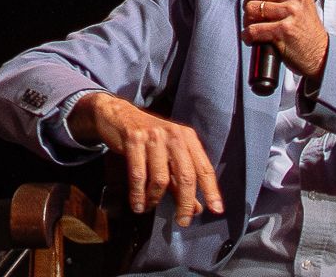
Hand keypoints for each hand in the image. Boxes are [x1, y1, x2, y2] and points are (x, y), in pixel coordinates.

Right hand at [69, 93, 224, 219]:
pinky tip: (138, 204)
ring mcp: (153, 136)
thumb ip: (181, 181)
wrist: (119, 114)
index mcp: (187, 137)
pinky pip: (138, 174)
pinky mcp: (133, 139)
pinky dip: (138, 194)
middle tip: (183, 221)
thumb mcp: (169, 155)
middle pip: (185, 175)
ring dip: (155, 199)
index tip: (216, 210)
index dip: (211, 190)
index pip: (204, 167)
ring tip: (149, 207)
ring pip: (161, 178)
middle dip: (185, 203)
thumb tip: (196, 208)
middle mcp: (174, 134)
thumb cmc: (148, 138)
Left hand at [233, 0, 329, 80]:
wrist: (319, 53)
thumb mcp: (290, 2)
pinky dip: (248, 36)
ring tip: (257, 27)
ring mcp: (291, 12)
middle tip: (256, 15)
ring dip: (248, 21)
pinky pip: (253, 29)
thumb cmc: (303, 27)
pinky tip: (253, 38)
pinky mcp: (284, 30)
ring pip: (250, 8)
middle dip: (248, 4)